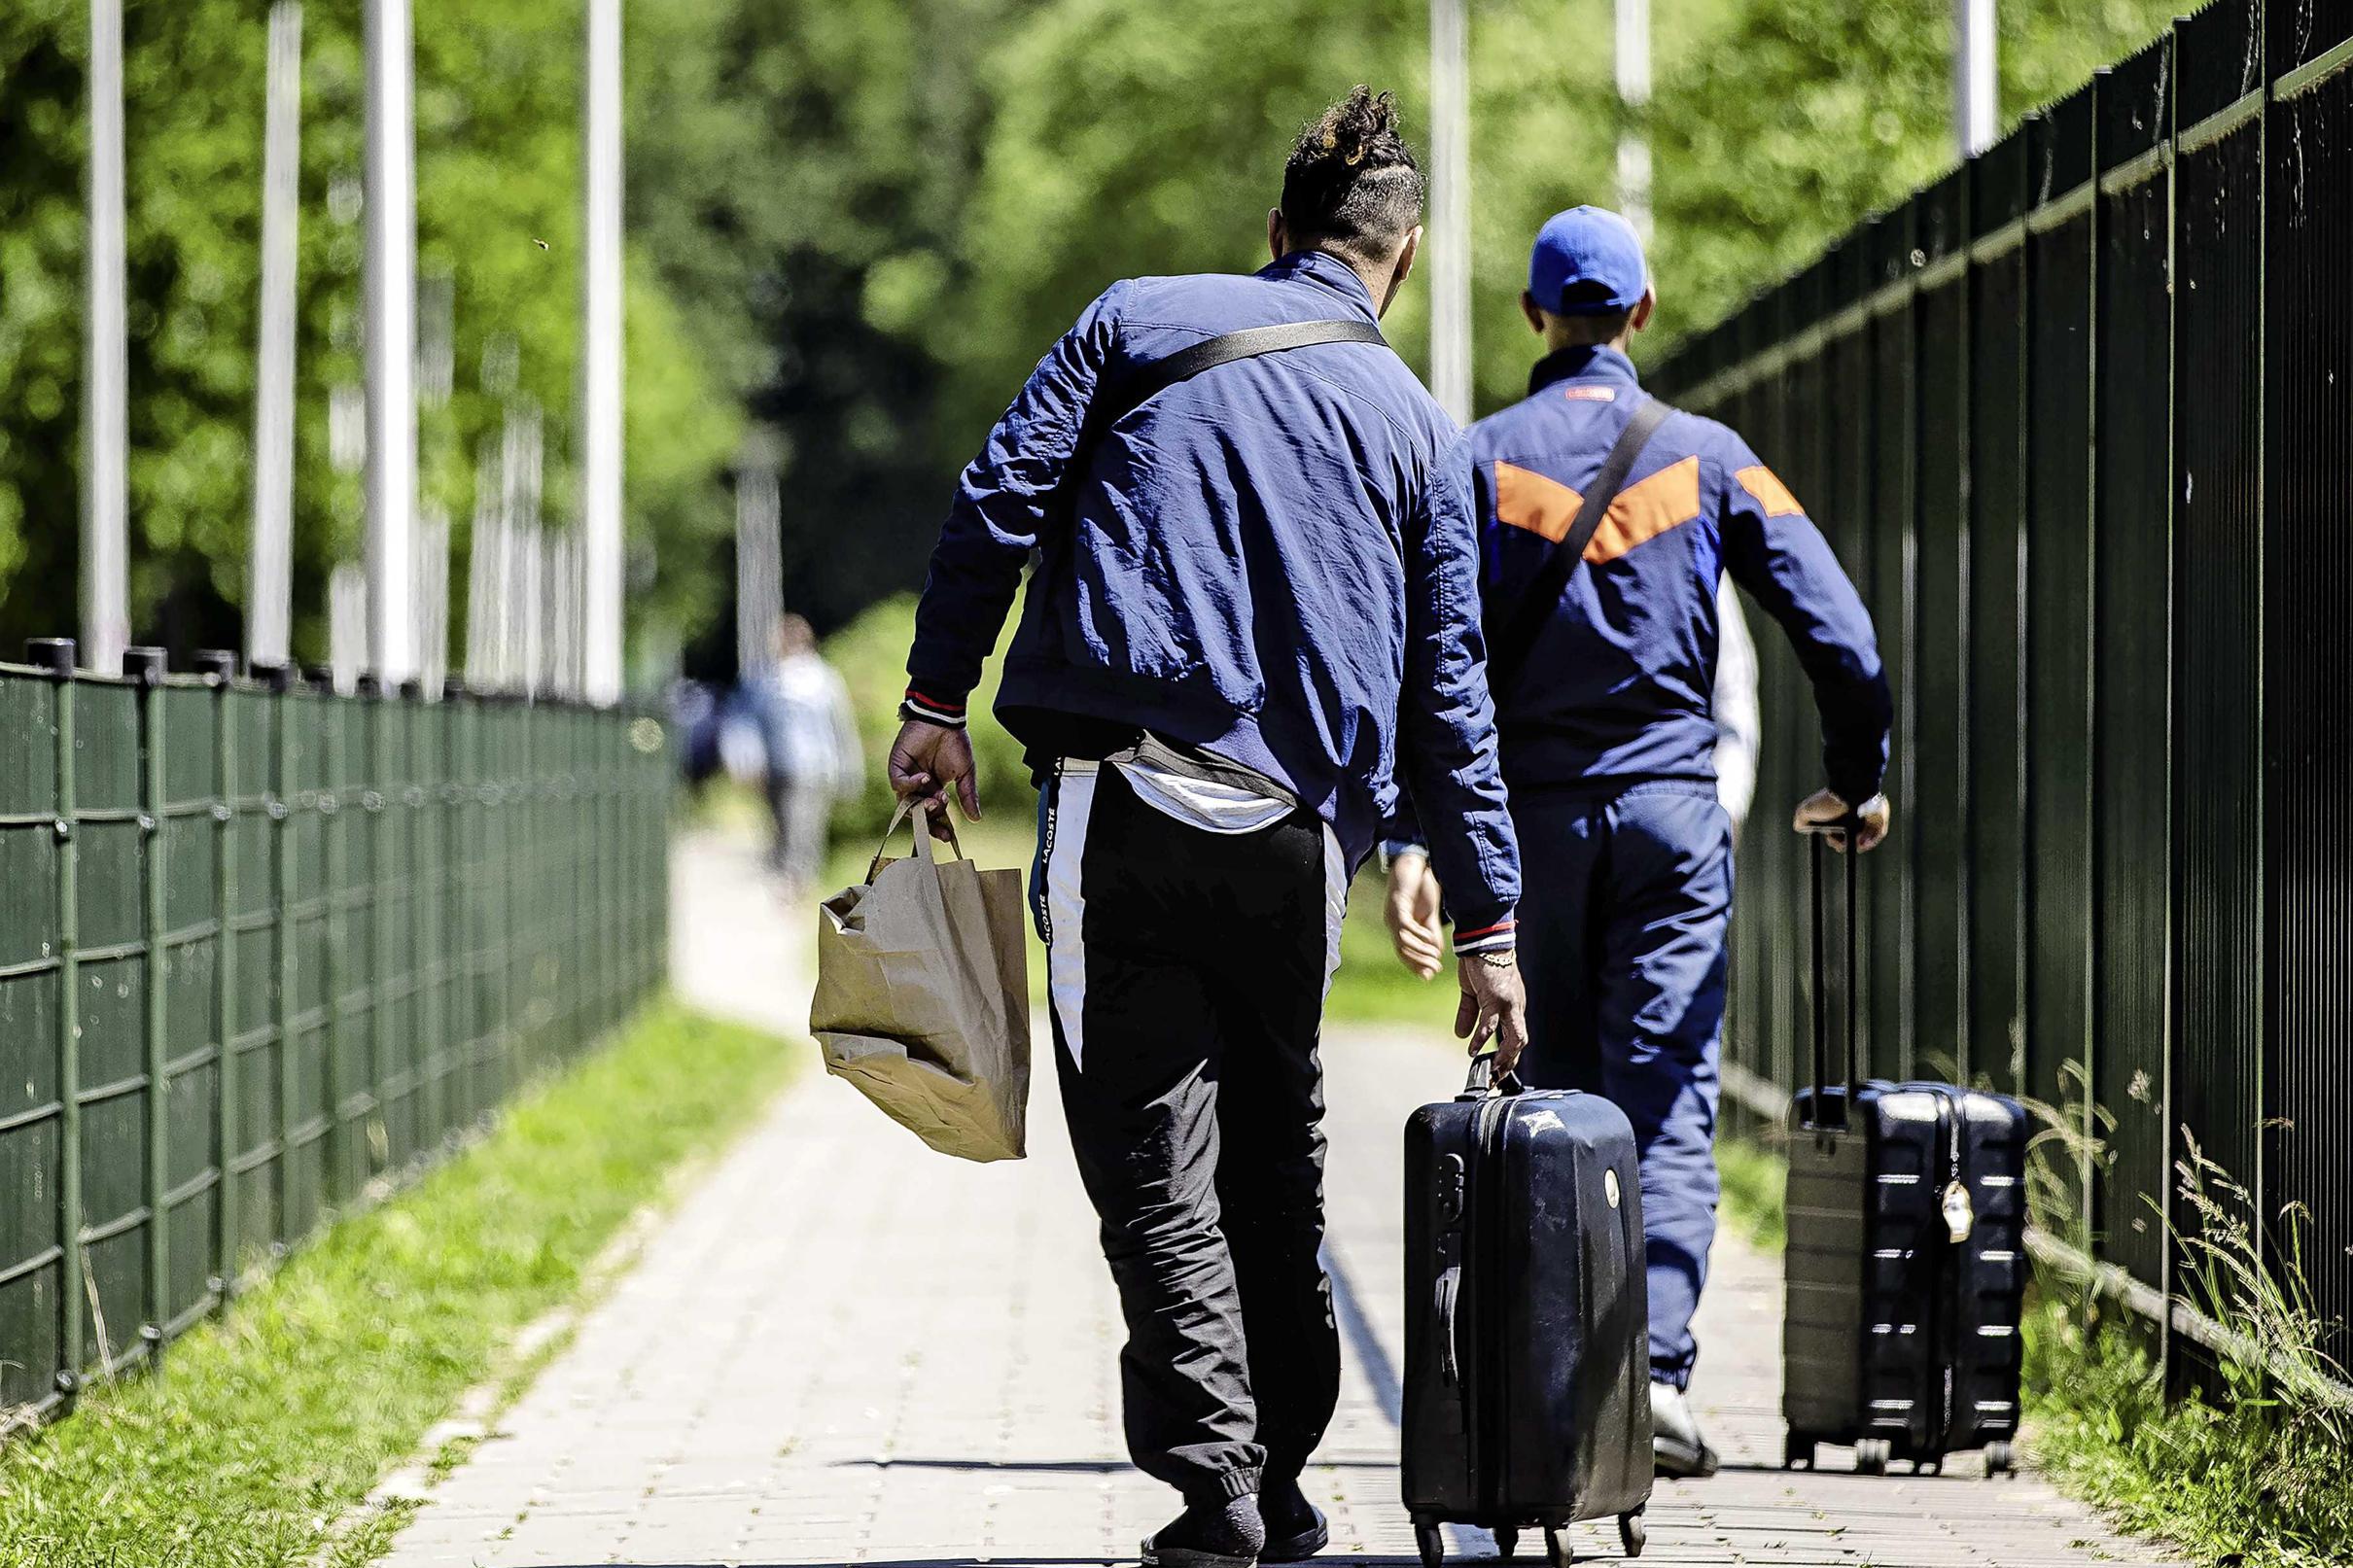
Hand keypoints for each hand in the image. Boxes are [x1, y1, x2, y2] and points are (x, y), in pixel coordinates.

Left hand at [887, 719, 979, 837]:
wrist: (943, 719)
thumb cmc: (955, 742)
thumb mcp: (966, 772)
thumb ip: (967, 795)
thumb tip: (976, 819)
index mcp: (934, 789)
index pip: (933, 815)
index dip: (939, 827)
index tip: (949, 836)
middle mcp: (918, 787)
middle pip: (918, 813)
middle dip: (930, 818)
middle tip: (942, 812)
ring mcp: (906, 777)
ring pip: (905, 803)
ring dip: (920, 806)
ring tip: (936, 799)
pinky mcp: (897, 766)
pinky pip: (898, 784)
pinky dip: (910, 786)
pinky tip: (925, 779)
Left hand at [1383, 852, 1444, 978]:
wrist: (1414, 862)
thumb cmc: (1420, 887)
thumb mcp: (1429, 914)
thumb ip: (1431, 933)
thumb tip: (1437, 954)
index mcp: (1400, 927)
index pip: (1404, 952)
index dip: (1415, 966)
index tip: (1429, 977)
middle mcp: (1393, 922)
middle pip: (1402, 950)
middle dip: (1419, 962)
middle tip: (1435, 969)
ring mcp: (1393, 913)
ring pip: (1402, 940)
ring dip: (1419, 950)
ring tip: (1435, 956)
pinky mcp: (1397, 903)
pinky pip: (1405, 924)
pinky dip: (1417, 933)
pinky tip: (1429, 938)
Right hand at [1454, 952, 1529, 1077]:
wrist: (1484, 940)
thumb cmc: (1481, 963)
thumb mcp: (1472, 994)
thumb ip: (1468, 1015)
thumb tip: (1461, 1036)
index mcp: (1511, 1007)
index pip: (1514, 1037)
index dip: (1507, 1057)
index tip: (1495, 1072)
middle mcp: (1515, 1008)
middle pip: (1519, 1042)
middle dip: (1508, 1063)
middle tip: (1494, 1079)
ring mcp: (1509, 1003)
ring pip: (1515, 1037)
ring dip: (1504, 1057)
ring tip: (1490, 1070)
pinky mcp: (1497, 998)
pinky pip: (1491, 1023)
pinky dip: (1482, 1038)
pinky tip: (1472, 1050)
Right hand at [1793, 788, 1890, 852]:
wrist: (1850, 791)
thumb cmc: (1830, 800)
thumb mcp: (1807, 809)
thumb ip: (1801, 819)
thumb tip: (1801, 827)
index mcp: (1840, 810)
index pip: (1838, 831)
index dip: (1833, 839)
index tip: (1830, 839)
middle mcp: (1856, 813)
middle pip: (1850, 836)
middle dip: (1843, 843)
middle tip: (1839, 843)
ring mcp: (1869, 815)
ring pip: (1864, 836)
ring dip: (1856, 844)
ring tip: (1852, 844)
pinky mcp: (1881, 817)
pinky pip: (1877, 834)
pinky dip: (1869, 841)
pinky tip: (1861, 843)